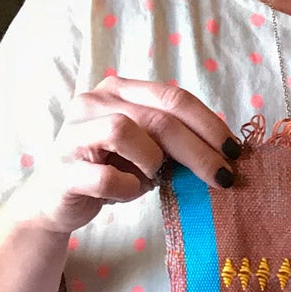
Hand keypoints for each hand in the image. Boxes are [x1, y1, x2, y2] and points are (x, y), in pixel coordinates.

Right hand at [4, 78, 240, 235]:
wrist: (56, 201)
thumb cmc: (110, 169)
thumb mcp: (147, 148)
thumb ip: (175, 139)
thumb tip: (226, 153)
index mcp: (118, 90)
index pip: (174, 97)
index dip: (209, 123)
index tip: (235, 150)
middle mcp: (93, 102)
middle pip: (158, 117)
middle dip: (199, 150)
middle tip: (224, 177)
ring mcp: (73, 134)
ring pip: (124, 131)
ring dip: (152, 161)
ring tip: (153, 178)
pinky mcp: (63, 171)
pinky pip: (106, 177)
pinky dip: (126, 189)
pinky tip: (127, 193)